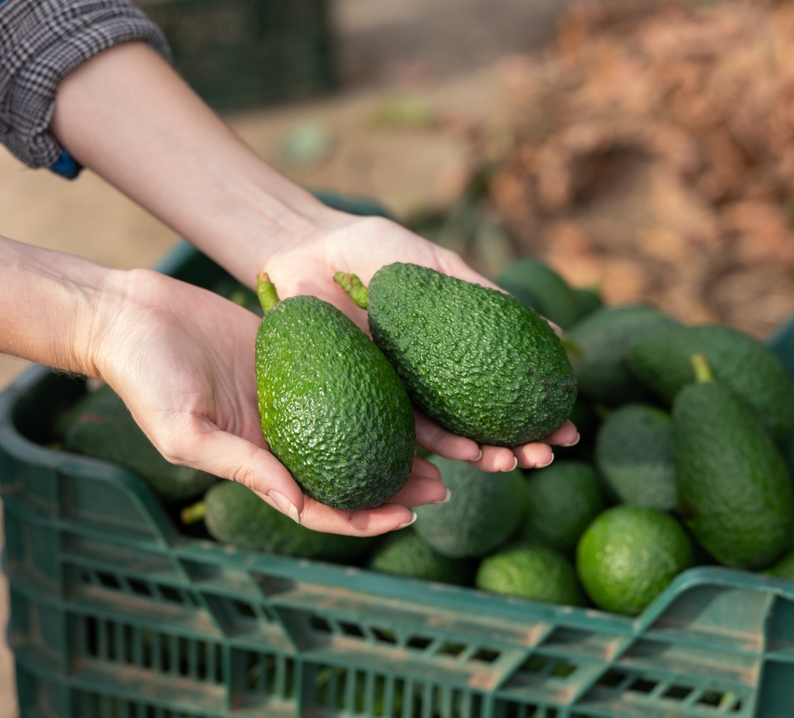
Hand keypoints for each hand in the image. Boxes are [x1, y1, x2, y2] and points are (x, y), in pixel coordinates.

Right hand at [91, 267, 444, 535]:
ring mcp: (296, 396)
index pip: (321, 503)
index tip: (408, 516)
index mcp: (261, 462)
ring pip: (364, 424)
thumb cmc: (146, 378)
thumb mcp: (186, 430)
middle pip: (354, 468)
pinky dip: (386, 385)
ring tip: (451, 445)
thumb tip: (295, 503)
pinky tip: (422, 387)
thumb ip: (242, 466)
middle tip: (446, 484)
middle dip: (400, 483)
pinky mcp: (302, 355)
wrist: (134, 316)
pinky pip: (353, 373)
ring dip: (405, 439)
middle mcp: (286, 434)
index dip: (364, 517)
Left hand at [259, 213, 578, 471]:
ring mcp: (395, 394)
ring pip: (444, 438)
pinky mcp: (360, 400)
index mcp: (452, 355)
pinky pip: (398, 430)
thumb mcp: (442, 270)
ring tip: (511, 464)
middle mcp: (428, 382)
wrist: (309, 248)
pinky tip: (461, 459)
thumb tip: (556, 333)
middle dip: (516, 449)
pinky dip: (432, 448)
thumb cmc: (377, 251)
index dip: (537, 418)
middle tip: (545, 457)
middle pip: (479, 426)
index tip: (567, 431)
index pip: (502, 395)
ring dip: (481, 458)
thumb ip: (489, 299)